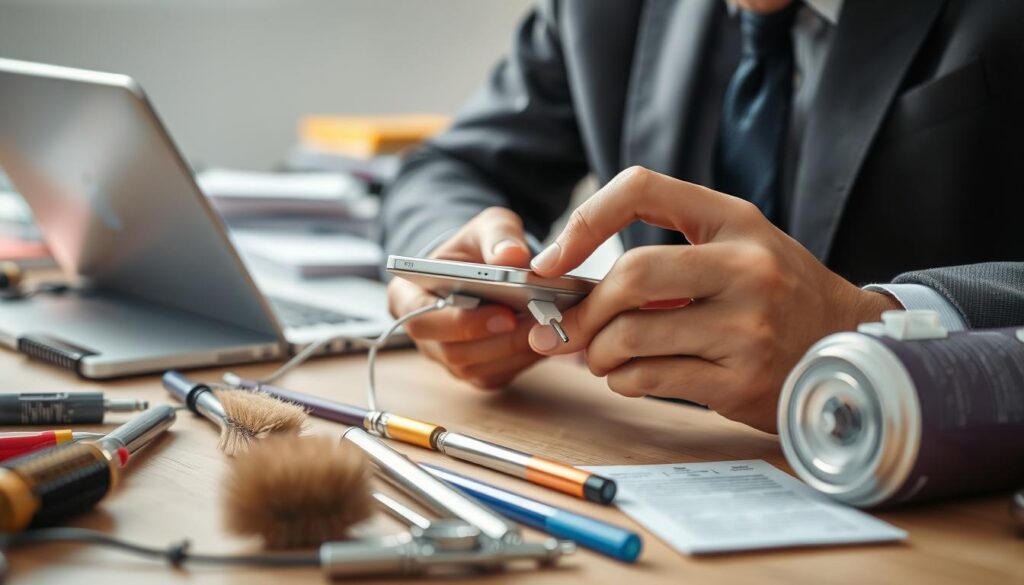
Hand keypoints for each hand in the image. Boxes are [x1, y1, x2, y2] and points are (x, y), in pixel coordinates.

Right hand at [387, 207, 542, 388]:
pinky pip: (500, 374)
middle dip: (496, 339)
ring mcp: (450, 358)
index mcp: (408, 297)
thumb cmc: (479, 247)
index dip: (459, 321)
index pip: (419, 318)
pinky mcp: (478, 371)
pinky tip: (548, 335)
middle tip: (535, 321)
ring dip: (516, 350)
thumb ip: (498, 236)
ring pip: (478, 369)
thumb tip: (512, 256)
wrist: (489, 269)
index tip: (503, 311)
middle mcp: (426, 335)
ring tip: (549, 326)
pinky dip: (525, 358)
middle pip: (452, 351)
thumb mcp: (487, 228)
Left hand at [527, 167, 899, 431]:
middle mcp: (744, 267)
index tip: (550, 259)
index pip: (641, 190)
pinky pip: (650, 379)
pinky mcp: (740, 379)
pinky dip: (623, 381)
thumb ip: (668, 257)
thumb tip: (570, 287)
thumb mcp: (739, 250)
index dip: (582, 221)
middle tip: (565, 329)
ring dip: (597, 353)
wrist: (851, 347)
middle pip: (630, 275)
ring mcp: (746, 326)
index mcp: (735, 220)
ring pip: (632, 336)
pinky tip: (630, 377)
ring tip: (600, 356)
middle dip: (584, 310)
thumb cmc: (778, 296)